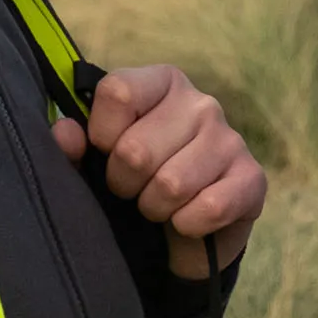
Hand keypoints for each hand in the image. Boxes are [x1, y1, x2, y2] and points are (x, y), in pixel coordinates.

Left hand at [54, 62, 265, 280]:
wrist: (183, 234)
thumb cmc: (137, 184)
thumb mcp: (97, 164)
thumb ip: (75, 147)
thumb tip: (64, 133)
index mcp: (161, 83)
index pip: (118, 92)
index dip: (101, 135)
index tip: (105, 154)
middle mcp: (201, 103)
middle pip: (136, 150)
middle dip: (125, 184)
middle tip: (135, 190)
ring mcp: (230, 139)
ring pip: (171, 185)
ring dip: (156, 208)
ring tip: (161, 204)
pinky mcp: (252, 178)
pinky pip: (208, 208)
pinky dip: (188, 225)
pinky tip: (188, 220)